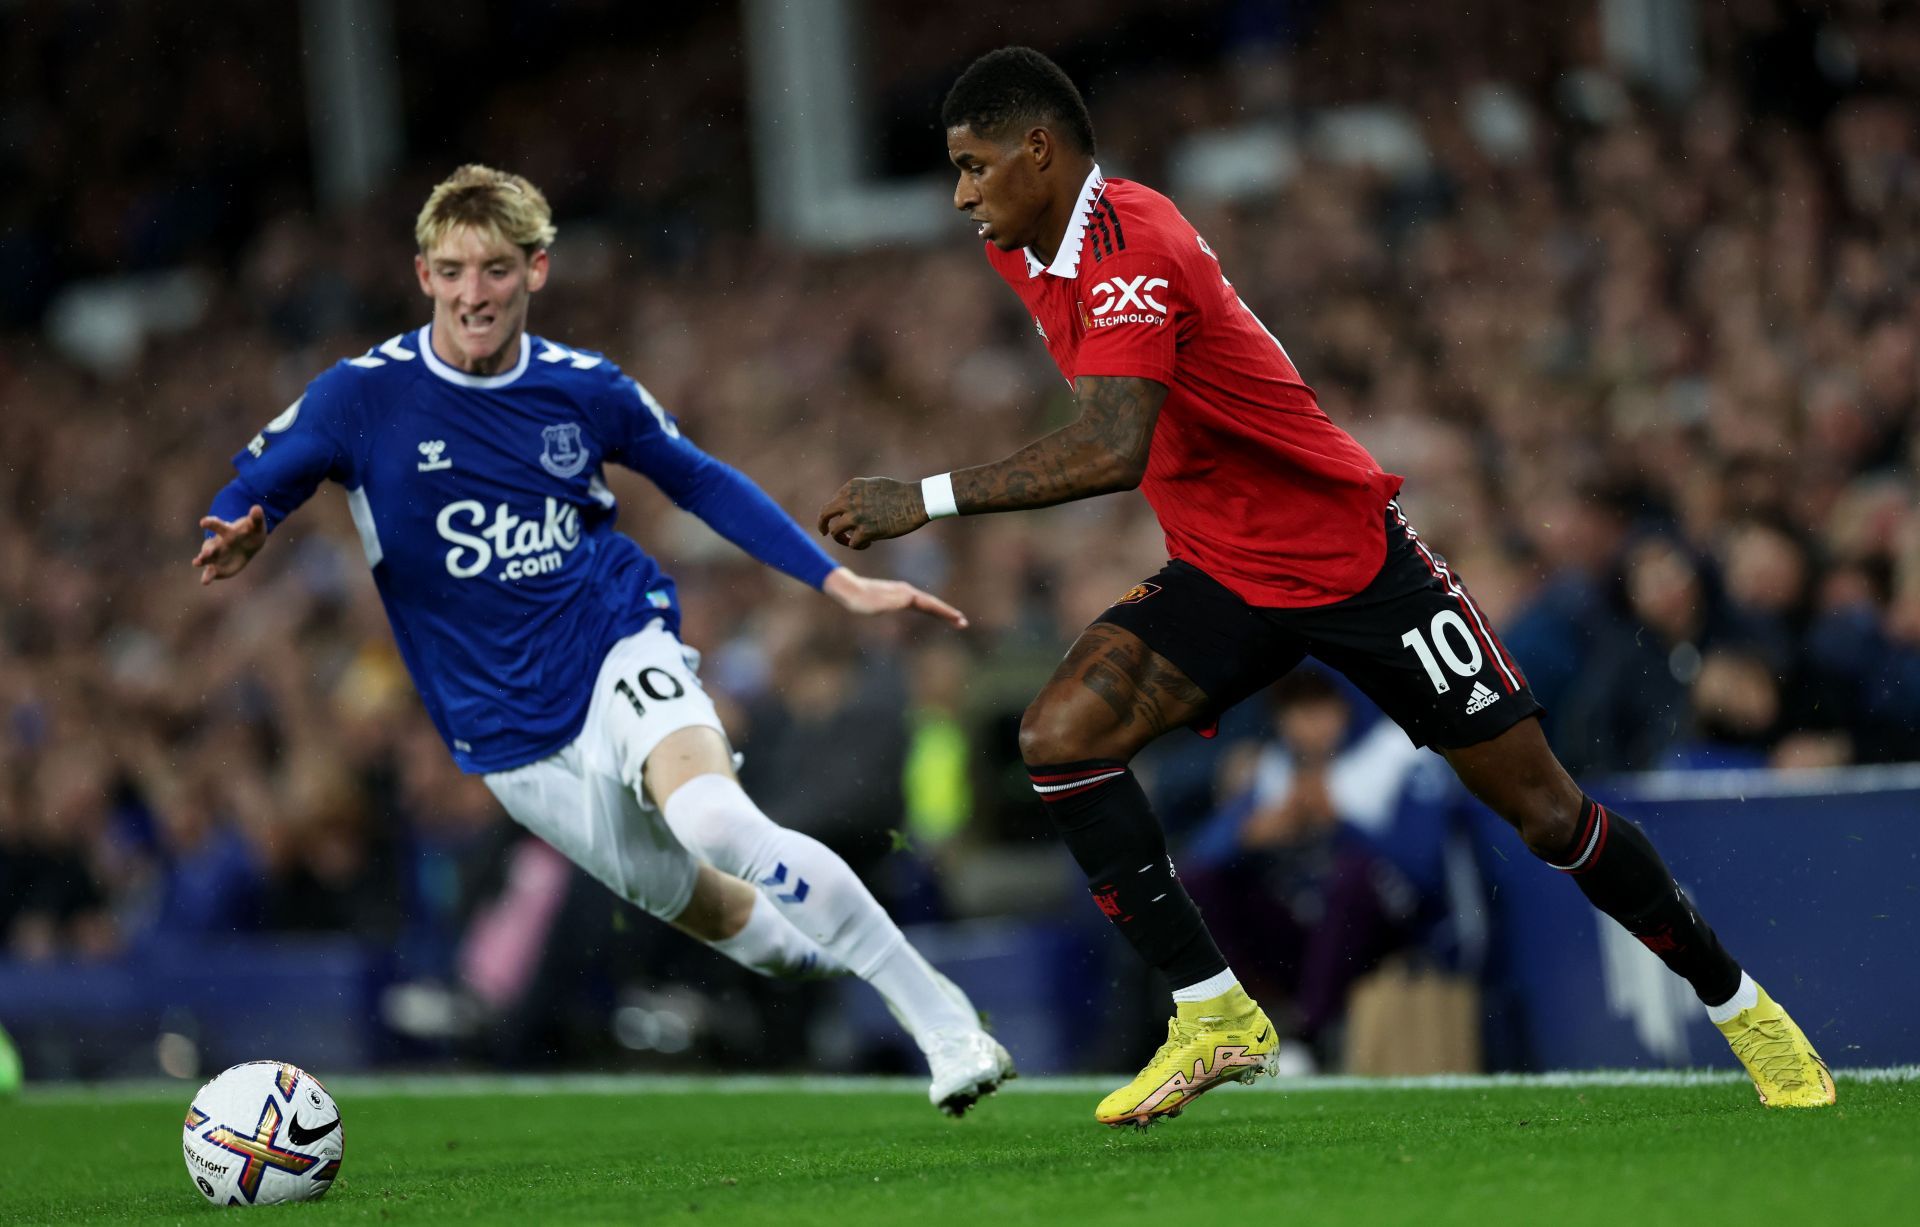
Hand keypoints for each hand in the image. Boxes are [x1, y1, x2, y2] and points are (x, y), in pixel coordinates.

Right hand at [192, 505, 266, 584]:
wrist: (248, 543)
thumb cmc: (250, 532)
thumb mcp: (255, 525)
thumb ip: (256, 518)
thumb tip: (257, 508)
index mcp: (226, 531)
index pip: (217, 526)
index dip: (211, 524)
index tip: (203, 522)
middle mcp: (218, 543)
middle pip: (210, 545)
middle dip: (207, 549)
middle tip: (206, 552)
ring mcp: (216, 555)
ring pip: (207, 558)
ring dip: (202, 560)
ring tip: (196, 563)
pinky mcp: (217, 567)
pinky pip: (211, 572)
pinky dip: (208, 576)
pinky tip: (205, 581)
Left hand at [817, 477, 927, 549]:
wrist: (916, 501)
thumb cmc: (899, 493)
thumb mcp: (873, 485)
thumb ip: (858, 494)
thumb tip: (848, 506)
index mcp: (851, 487)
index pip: (832, 503)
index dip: (832, 514)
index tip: (835, 521)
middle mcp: (849, 500)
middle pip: (824, 515)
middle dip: (822, 525)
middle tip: (824, 533)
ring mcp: (857, 516)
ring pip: (835, 532)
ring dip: (842, 539)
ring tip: (851, 541)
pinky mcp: (866, 531)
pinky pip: (853, 544)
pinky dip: (858, 546)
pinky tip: (869, 544)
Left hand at [822, 568, 967, 629]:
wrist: (846, 589)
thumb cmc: (859, 599)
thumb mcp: (876, 602)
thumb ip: (893, 600)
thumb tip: (911, 598)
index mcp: (904, 594)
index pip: (930, 604)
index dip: (945, 613)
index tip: (959, 620)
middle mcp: (906, 592)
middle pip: (932, 603)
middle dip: (947, 613)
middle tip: (963, 623)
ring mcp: (901, 593)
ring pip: (926, 603)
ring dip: (940, 611)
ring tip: (952, 619)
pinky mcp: (895, 596)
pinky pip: (917, 604)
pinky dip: (928, 609)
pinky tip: (929, 612)